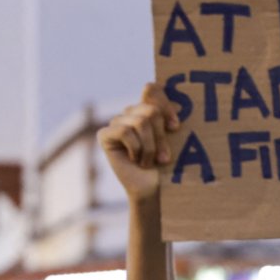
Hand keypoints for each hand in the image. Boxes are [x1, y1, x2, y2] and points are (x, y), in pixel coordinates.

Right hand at [98, 83, 181, 203]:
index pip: (151, 89)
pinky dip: (135, 148)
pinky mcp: (105, 134)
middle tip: (164, 158)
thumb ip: (166, 116)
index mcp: (148, 109)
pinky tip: (134, 160)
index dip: (164, 105)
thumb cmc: (167, 166)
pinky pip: (124, 131)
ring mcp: (117, 122)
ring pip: (140, 122)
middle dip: (161, 137)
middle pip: (150, 110)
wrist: (153, 189)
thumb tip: (165, 93)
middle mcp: (131, 113)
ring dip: (150, 147)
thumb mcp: (172, 138)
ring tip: (150, 161)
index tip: (175, 127)